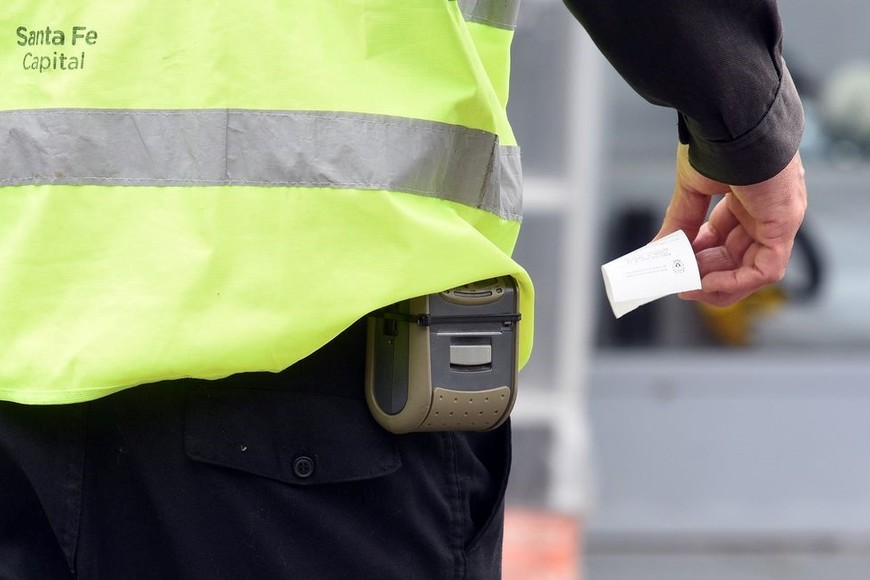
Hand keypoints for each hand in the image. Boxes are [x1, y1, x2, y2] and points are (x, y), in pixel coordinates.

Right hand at [656, 144, 807, 306]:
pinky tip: (705, 282)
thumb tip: (658, 248)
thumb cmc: (719, 140)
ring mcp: (779, 218)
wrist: (734, 119)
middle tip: (677, 282)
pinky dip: (734, 282)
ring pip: (753, 269)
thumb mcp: (692, 186)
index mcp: (748, 197)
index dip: (700, 256)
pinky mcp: (784, 225)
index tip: (676, 267)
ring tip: (687, 287)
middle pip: (739, 257)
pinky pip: (764, 269)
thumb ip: (679, 221)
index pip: (726, 238)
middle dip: (705, 273)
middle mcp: (767, 211)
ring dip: (718, 283)